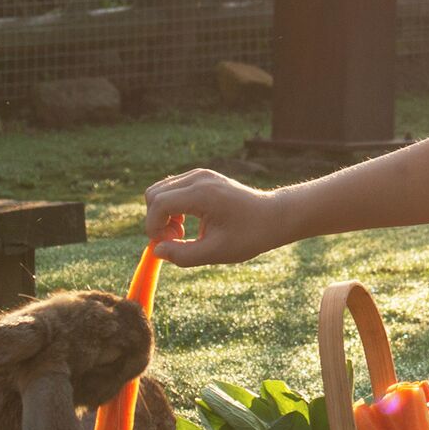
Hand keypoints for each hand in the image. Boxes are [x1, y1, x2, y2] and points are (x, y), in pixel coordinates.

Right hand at [143, 166, 296, 267]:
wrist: (274, 216)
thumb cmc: (250, 235)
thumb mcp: (217, 252)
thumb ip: (183, 255)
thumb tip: (156, 251)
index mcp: (202, 193)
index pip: (159, 203)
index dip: (154, 227)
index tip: (167, 245)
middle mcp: (198, 178)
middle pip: (154, 194)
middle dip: (156, 220)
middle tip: (177, 239)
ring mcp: (200, 174)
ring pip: (160, 190)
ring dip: (162, 214)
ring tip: (182, 232)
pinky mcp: (202, 177)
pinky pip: (172, 189)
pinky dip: (171, 207)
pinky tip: (187, 222)